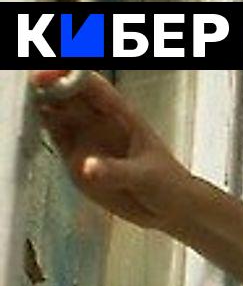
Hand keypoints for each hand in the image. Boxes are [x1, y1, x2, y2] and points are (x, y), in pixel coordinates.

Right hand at [30, 70, 195, 232]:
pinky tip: (29, 126)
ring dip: (42, 106)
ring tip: (28, 108)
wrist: (171, 209)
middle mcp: (101, 121)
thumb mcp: (145, 178)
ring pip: (58, 113)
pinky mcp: (77, 157)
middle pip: (70, 95)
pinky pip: (55, 135)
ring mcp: (88, 138)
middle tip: (34, 93)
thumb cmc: (168, 185)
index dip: (70, 77)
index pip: (93, 87)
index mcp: (123, 116)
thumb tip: (87, 167)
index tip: (48, 78)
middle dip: (50, 89)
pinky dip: (41, 127)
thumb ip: (116, 172)